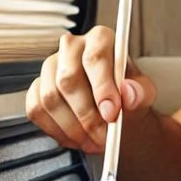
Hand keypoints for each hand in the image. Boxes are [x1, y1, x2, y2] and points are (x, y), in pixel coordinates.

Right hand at [25, 29, 156, 152]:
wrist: (115, 111)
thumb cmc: (128, 96)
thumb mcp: (143, 94)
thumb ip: (140, 92)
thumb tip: (128, 93)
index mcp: (100, 39)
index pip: (95, 58)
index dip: (102, 88)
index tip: (111, 114)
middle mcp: (72, 47)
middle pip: (68, 79)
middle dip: (86, 115)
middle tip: (103, 136)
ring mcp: (50, 66)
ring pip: (50, 98)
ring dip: (72, 127)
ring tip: (93, 140)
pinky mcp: (37, 87)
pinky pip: (37, 110)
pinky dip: (57, 130)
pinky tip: (76, 137)